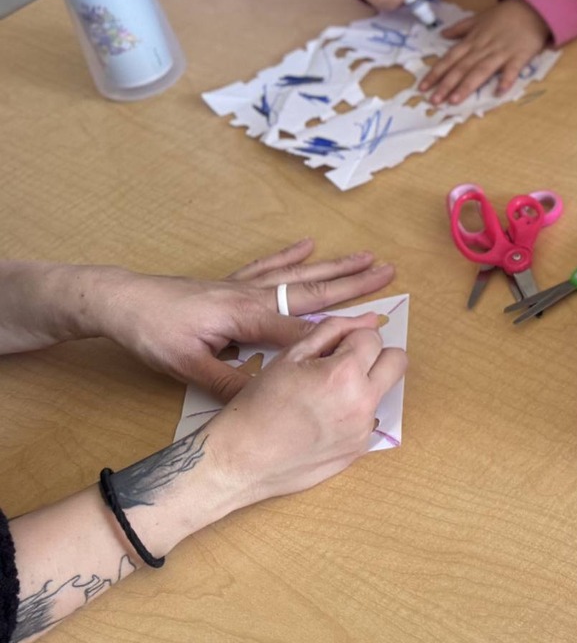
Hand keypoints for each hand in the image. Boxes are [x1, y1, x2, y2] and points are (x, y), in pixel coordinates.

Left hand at [92, 241, 396, 403]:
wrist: (122, 301)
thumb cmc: (153, 333)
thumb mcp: (186, 367)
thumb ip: (229, 383)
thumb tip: (266, 398)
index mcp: (248, 317)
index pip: (303, 329)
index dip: (341, 331)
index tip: (376, 330)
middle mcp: (253, 296)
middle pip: (313, 290)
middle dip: (353, 283)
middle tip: (389, 271)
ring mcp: (243, 286)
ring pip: (298, 275)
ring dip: (334, 266)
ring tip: (366, 256)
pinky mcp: (229, 283)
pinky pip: (267, 266)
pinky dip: (289, 255)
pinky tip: (308, 244)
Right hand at [199, 313, 406, 508]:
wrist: (240, 460)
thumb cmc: (259, 404)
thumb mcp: (290, 356)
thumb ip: (333, 330)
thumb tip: (370, 319)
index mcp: (345, 373)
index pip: (373, 336)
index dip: (350, 339)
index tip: (329, 351)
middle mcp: (362, 401)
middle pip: (397, 361)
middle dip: (375, 356)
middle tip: (344, 365)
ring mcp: (363, 428)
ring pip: (383, 391)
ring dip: (365, 386)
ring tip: (327, 396)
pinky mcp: (358, 450)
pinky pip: (369, 420)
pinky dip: (353, 414)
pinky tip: (322, 421)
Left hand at [420, 0, 550, 103]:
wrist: (532, 8)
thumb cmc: (505, 15)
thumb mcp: (479, 18)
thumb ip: (460, 28)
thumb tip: (442, 34)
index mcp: (473, 40)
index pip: (450, 58)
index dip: (436, 73)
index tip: (422, 87)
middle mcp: (483, 48)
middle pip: (462, 67)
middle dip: (446, 85)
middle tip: (434, 101)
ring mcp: (501, 53)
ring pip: (481, 71)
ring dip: (467, 85)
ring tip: (454, 100)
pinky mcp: (519, 56)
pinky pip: (511, 70)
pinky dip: (505, 80)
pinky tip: (498, 92)